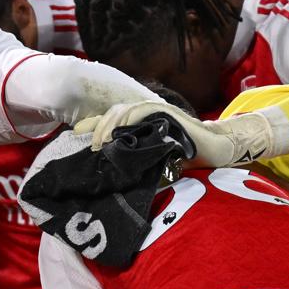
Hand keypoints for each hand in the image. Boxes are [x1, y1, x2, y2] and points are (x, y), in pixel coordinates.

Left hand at [75, 101, 259, 167]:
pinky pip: (143, 109)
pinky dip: (129, 118)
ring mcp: (155, 112)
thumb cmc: (186, 159)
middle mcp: (145, 115)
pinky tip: (120, 131)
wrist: (216, 151)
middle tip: (91, 150)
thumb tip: (112, 179)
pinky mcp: (166, 113)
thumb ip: (135, 165)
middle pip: (112, 114)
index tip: (73, 137)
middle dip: (97, 129)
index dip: (91, 126)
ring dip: (109, 126)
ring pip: (123, 110)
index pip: (110, 121)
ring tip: (102, 145)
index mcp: (140, 125)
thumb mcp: (153, 163)